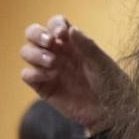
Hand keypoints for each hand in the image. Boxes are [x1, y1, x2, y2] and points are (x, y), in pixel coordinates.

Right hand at [20, 15, 130, 133]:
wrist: (110, 114)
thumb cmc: (112, 86)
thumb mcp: (103, 64)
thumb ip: (87, 46)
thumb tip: (71, 29)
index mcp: (73, 43)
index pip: (55, 24)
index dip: (54, 24)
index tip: (61, 34)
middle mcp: (58, 53)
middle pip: (34, 34)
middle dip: (37, 34)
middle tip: (49, 43)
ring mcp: (48, 69)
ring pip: (27, 52)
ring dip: (35, 53)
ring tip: (53, 62)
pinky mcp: (43, 87)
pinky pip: (27, 74)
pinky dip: (34, 72)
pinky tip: (51, 76)